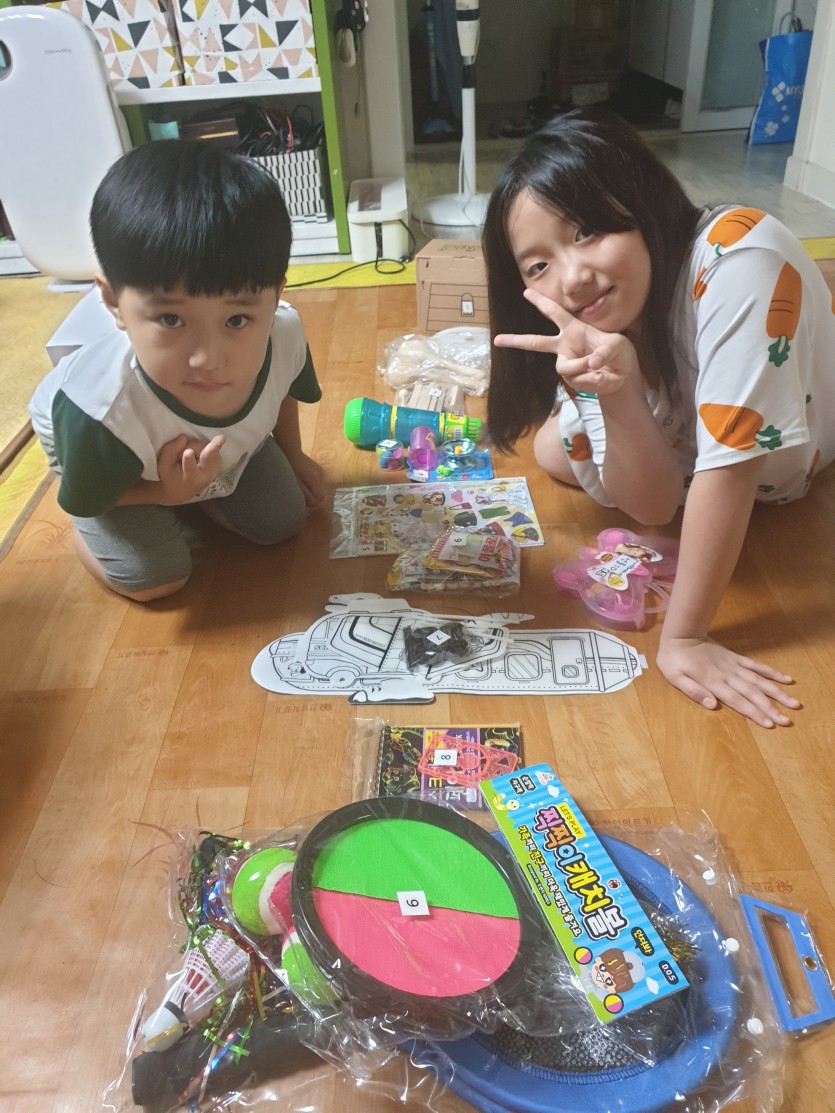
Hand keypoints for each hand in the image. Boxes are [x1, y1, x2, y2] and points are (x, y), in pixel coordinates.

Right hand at [156, 433, 225, 503]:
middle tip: (222, 438)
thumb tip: (184, 437)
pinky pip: (212, 449)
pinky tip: (196, 454)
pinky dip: (202, 447)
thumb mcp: (164, 465)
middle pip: (208, 457)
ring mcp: (214, 470)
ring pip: (207, 449)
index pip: (189, 467)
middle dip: (213, 449)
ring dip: (196, 447)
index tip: (188, 452)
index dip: (189, 459)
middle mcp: (205, 476)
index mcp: (190, 478)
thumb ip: (171, 450)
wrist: (181, 491)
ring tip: (187, 455)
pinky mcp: (217, 464)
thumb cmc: (170, 476)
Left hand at [287, 450, 324, 506]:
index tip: (302, 501)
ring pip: (318, 488)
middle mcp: (320, 475)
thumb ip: (305, 494)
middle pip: (320, 493)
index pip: (320, 497)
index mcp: (315, 479)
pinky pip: (317, 482)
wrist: (290, 451)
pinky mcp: (318, 469)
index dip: (312, 502)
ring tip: (300, 485)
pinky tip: (303, 479)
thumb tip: (312, 503)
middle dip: (311, 497)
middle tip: (299, 494)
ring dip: (311, 490)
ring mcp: (320, 471)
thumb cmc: (290, 467)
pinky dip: (311, 484)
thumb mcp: (295, 483)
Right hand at [494, 288, 640, 397]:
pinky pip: (577, 379)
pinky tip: (600, 377)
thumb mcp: (619, 345)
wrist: (623, 377)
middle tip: (497, 339)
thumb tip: (591, 362)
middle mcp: (566, 345)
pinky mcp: (572, 379)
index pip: (556, 313)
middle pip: (536, 342)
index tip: (526, 292)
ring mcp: (567, 363)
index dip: (541, 302)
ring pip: (564, 366)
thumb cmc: (620, 354)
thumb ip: (606, 350)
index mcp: (575, 329)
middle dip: (516, 340)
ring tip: (599, 367)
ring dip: (582, 366)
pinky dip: (591, 379)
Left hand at [656, 635, 800, 727]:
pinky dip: (771, 673)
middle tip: (787, 720)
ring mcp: (734, 666)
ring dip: (777, 692)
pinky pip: (757, 666)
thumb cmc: (674, 660)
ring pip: (759, 680)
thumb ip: (693, 691)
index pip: (737, 701)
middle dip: (771, 708)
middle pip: (753, 693)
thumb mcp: (675, 678)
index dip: (753, 713)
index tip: (769, 724)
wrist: (681, 635)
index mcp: (713, 682)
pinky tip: (786, 679)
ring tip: (794, 702)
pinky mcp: (736, 658)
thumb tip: (711, 705)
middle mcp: (728, 675)